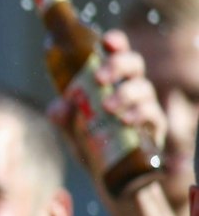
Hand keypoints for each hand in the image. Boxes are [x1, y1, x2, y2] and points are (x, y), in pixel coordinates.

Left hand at [48, 30, 166, 165]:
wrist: (106, 174)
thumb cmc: (88, 140)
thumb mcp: (68, 127)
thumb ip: (60, 115)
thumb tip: (61, 106)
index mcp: (110, 80)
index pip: (117, 52)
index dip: (115, 42)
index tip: (105, 41)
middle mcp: (130, 86)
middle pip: (134, 63)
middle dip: (118, 65)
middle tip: (98, 78)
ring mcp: (144, 105)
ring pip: (144, 88)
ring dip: (125, 94)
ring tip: (106, 107)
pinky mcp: (153, 125)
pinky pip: (152, 114)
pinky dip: (138, 114)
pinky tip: (125, 120)